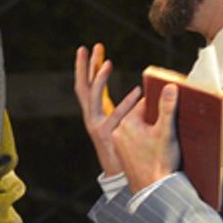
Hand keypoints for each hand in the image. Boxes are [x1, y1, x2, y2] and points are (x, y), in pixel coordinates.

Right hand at [73, 44, 141, 175]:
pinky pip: (116, 117)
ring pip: (93, 98)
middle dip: (84, 67)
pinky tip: (138, 91)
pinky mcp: (107, 136)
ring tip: (107, 63)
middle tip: (87, 48)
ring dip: (100, 79)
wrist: (119, 174)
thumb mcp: (118, 123)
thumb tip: (139, 91)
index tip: (89, 48)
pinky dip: (127, 103)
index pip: (87, 85)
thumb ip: (124, 107)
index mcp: (94, 113)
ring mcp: (96, 126)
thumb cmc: (122, 147)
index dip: (87, 67)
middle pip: (83, 88)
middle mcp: (91, 117)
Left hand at [111, 82, 180, 193]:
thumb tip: (170, 86)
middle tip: (167, 126)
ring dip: (149, 131)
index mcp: (127, 123)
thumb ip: (167, 107)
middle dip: (154, 118)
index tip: (170, 108)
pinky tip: (155, 149)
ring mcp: (120, 146)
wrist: (153, 192)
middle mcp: (119, 133)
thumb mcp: (166, 132)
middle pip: (140, 116)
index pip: (144, 104)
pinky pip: (134, 142)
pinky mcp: (124, 157)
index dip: (159, 106)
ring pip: (137, 130)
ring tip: (162, 140)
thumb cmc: (160, 163)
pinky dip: (144, 142)